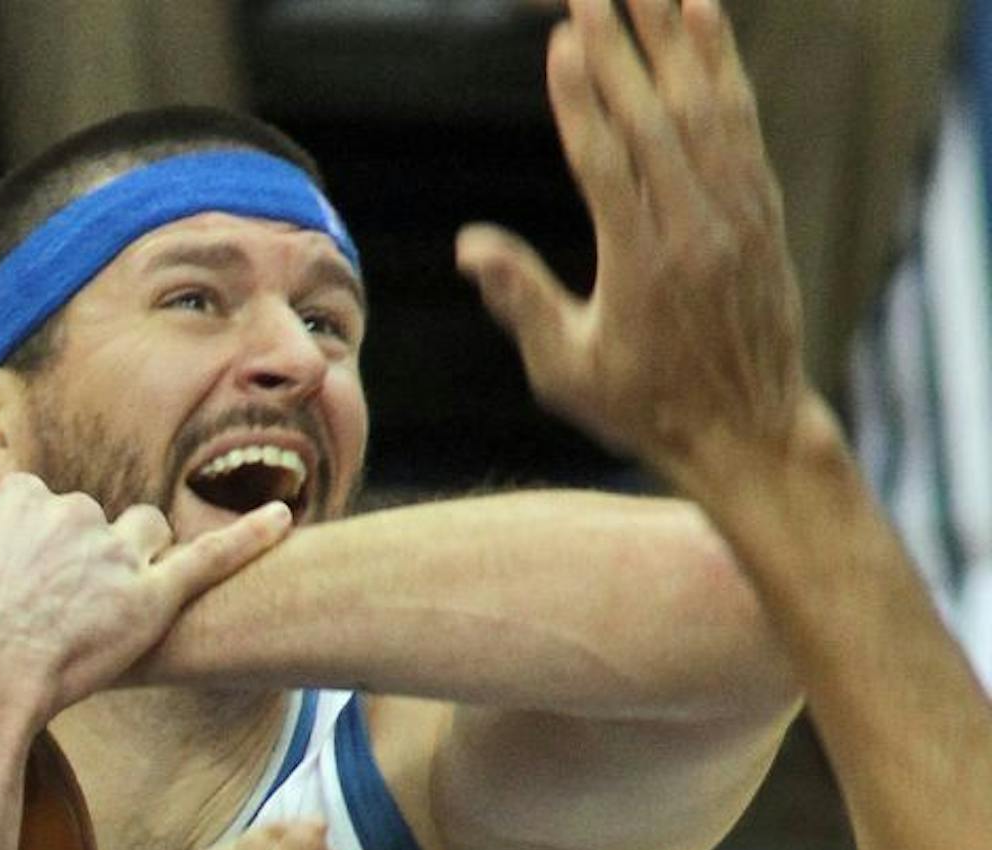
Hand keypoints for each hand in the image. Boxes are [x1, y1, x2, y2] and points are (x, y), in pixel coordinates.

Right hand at [0, 474, 289, 717]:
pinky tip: (282, 520)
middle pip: (86, 523)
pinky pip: (215, 558)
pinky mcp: (155, 598)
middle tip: (52, 611)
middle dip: (74, 558)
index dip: (18, 545)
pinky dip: (252, 537)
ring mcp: (117, 556)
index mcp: (17, 501)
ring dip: (135, 556)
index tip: (6, 579)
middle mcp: (73, 514)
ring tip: (123, 593)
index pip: (28, 505)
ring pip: (143, 535)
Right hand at [456, 0, 807, 475]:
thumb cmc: (644, 407)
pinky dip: (723, 63)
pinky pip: (740, 119)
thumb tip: (470, 246)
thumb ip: (523, 301)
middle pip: (651, 114)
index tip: (563, 39)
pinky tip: (706, 20)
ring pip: (702, 103)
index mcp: (640, 261)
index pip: (604, 159)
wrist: (748, 428)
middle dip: (620, 43)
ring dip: (674, 35)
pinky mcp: (759, 205)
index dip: (580, 97)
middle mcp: (693, 225)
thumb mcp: (567, 371)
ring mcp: (734, 210)